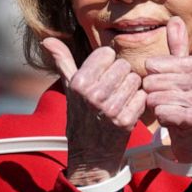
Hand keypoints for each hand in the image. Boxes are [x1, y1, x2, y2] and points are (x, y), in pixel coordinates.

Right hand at [41, 38, 145, 185]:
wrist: (90, 153)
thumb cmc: (81, 114)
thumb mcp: (69, 86)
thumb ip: (62, 60)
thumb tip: (48, 38)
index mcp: (79, 83)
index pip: (107, 53)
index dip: (107, 62)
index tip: (102, 74)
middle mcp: (94, 95)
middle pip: (123, 64)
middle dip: (120, 74)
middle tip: (112, 88)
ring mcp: (111, 109)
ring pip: (135, 79)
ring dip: (130, 87)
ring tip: (119, 98)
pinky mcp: (127, 121)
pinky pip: (143, 97)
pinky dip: (138, 102)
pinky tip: (127, 108)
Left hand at [143, 17, 191, 165]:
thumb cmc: (182, 98)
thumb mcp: (179, 70)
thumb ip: (177, 46)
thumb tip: (175, 19)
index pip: (156, 65)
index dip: (150, 75)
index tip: (156, 80)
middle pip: (155, 82)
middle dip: (150, 92)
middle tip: (155, 97)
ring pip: (159, 98)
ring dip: (154, 105)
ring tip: (161, 107)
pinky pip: (166, 113)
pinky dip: (161, 116)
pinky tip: (167, 117)